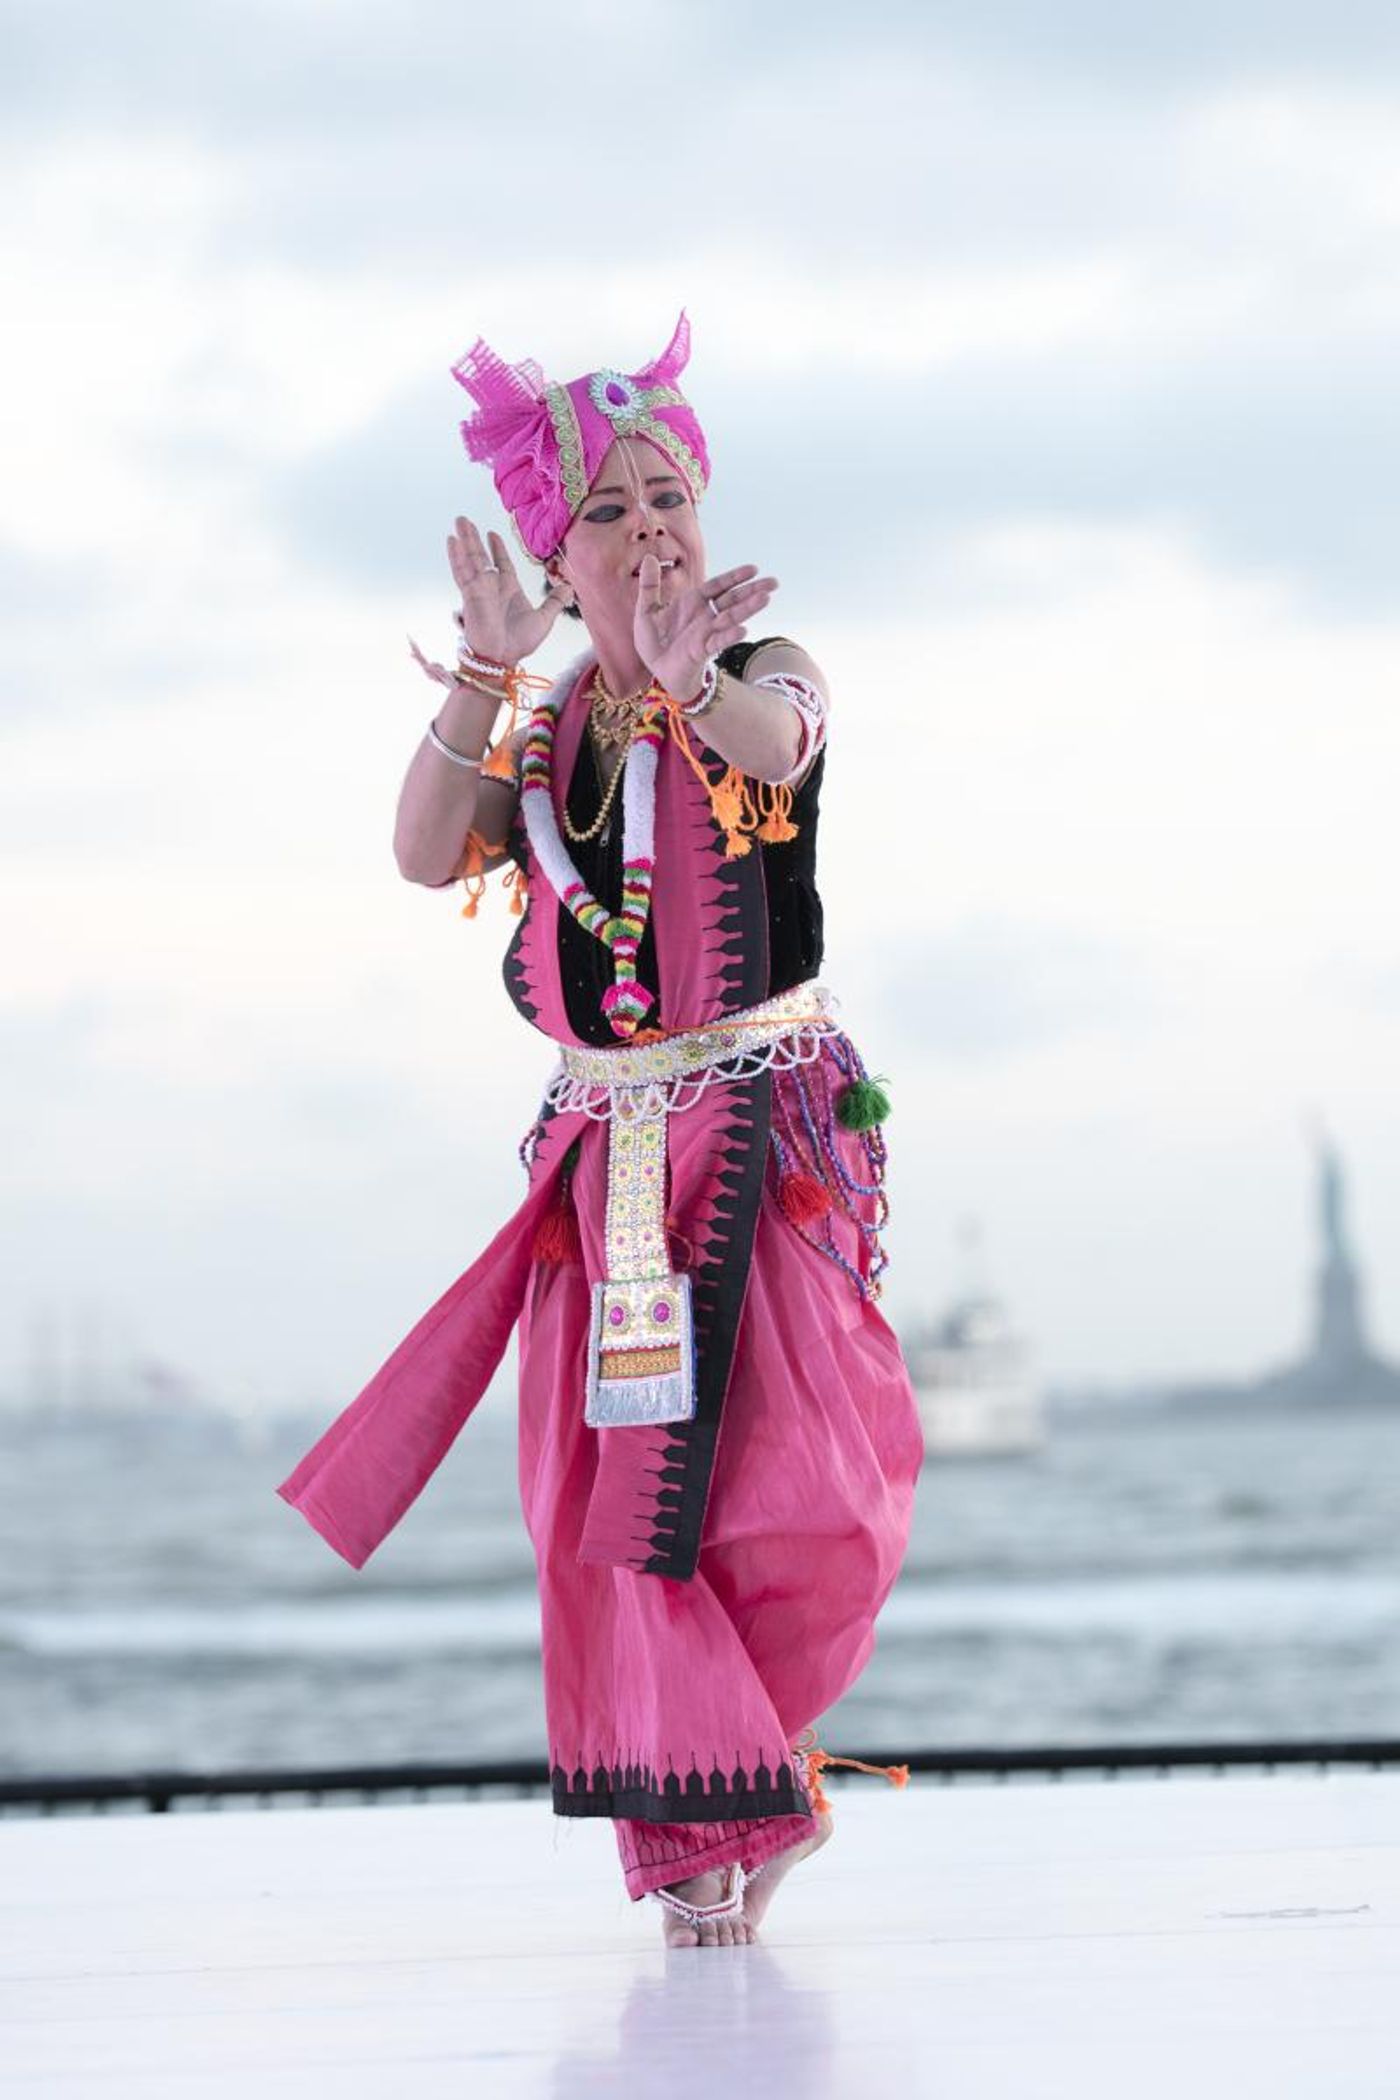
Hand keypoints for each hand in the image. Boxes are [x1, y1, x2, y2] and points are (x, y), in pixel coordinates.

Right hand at [448, 516, 568, 665]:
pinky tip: (452, 541)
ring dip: (465, 540)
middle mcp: (492, 586)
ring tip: (459, 522)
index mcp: (508, 589)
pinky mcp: (470, 594)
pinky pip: (463, 572)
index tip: (492, 533)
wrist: (501, 658)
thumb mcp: (544, 619)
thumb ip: (555, 601)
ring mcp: (479, 589)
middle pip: (481, 556)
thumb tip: (570, 588)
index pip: (501, 563)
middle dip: (474, 538)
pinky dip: (457, 556)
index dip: (497, 548)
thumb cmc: (519, 643)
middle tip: (465, 520)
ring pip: (470, 559)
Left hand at [633, 557, 777, 699]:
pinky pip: (718, 641)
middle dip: (752, 590)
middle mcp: (705, 616)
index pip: (718, 586)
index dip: (735, 577)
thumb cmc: (655, 642)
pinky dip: (730, 636)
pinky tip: (743, 630)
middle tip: (774, 583)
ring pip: (731, 617)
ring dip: (748, 608)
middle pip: (732, 599)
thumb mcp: (646, 610)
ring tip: (766, 598)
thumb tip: (649, 558)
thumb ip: (650, 585)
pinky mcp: (702, 650)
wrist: (658, 670)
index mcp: (694, 603)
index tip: (754, 569)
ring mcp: (707, 633)